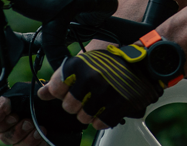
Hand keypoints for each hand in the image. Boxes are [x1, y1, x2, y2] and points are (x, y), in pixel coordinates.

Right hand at [0, 82, 86, 145]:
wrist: (73, 104)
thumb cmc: (47, 97)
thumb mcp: (25, 94)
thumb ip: (2, 105)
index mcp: (10, 113)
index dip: (1, 122)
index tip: (14, 116)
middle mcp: (16, 126)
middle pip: (5, 137)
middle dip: (18, 130)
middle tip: (30, 122)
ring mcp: (27, 137)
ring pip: (17, 145)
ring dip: (28, 138)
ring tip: (41, 129)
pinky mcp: (38, 144)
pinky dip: (38, 144)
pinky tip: (44, 136)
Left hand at [38, 47, 163, 128]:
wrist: (144, 63)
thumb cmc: (112, 63)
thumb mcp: (85, 63)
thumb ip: (60, 79)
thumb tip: (42, 94)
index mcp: (80, 65)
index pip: (56, 89)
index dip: (64, 91)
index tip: (73, 87)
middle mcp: (91, 78)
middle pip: (69, 107)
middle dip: (77, 104)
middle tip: (89, 95)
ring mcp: (106, 92)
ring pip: (83, 117)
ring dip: (90, 113)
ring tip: (101, 101)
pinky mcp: (119, 104)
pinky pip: (99, 123)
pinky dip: (103, 119)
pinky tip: (108, 107)